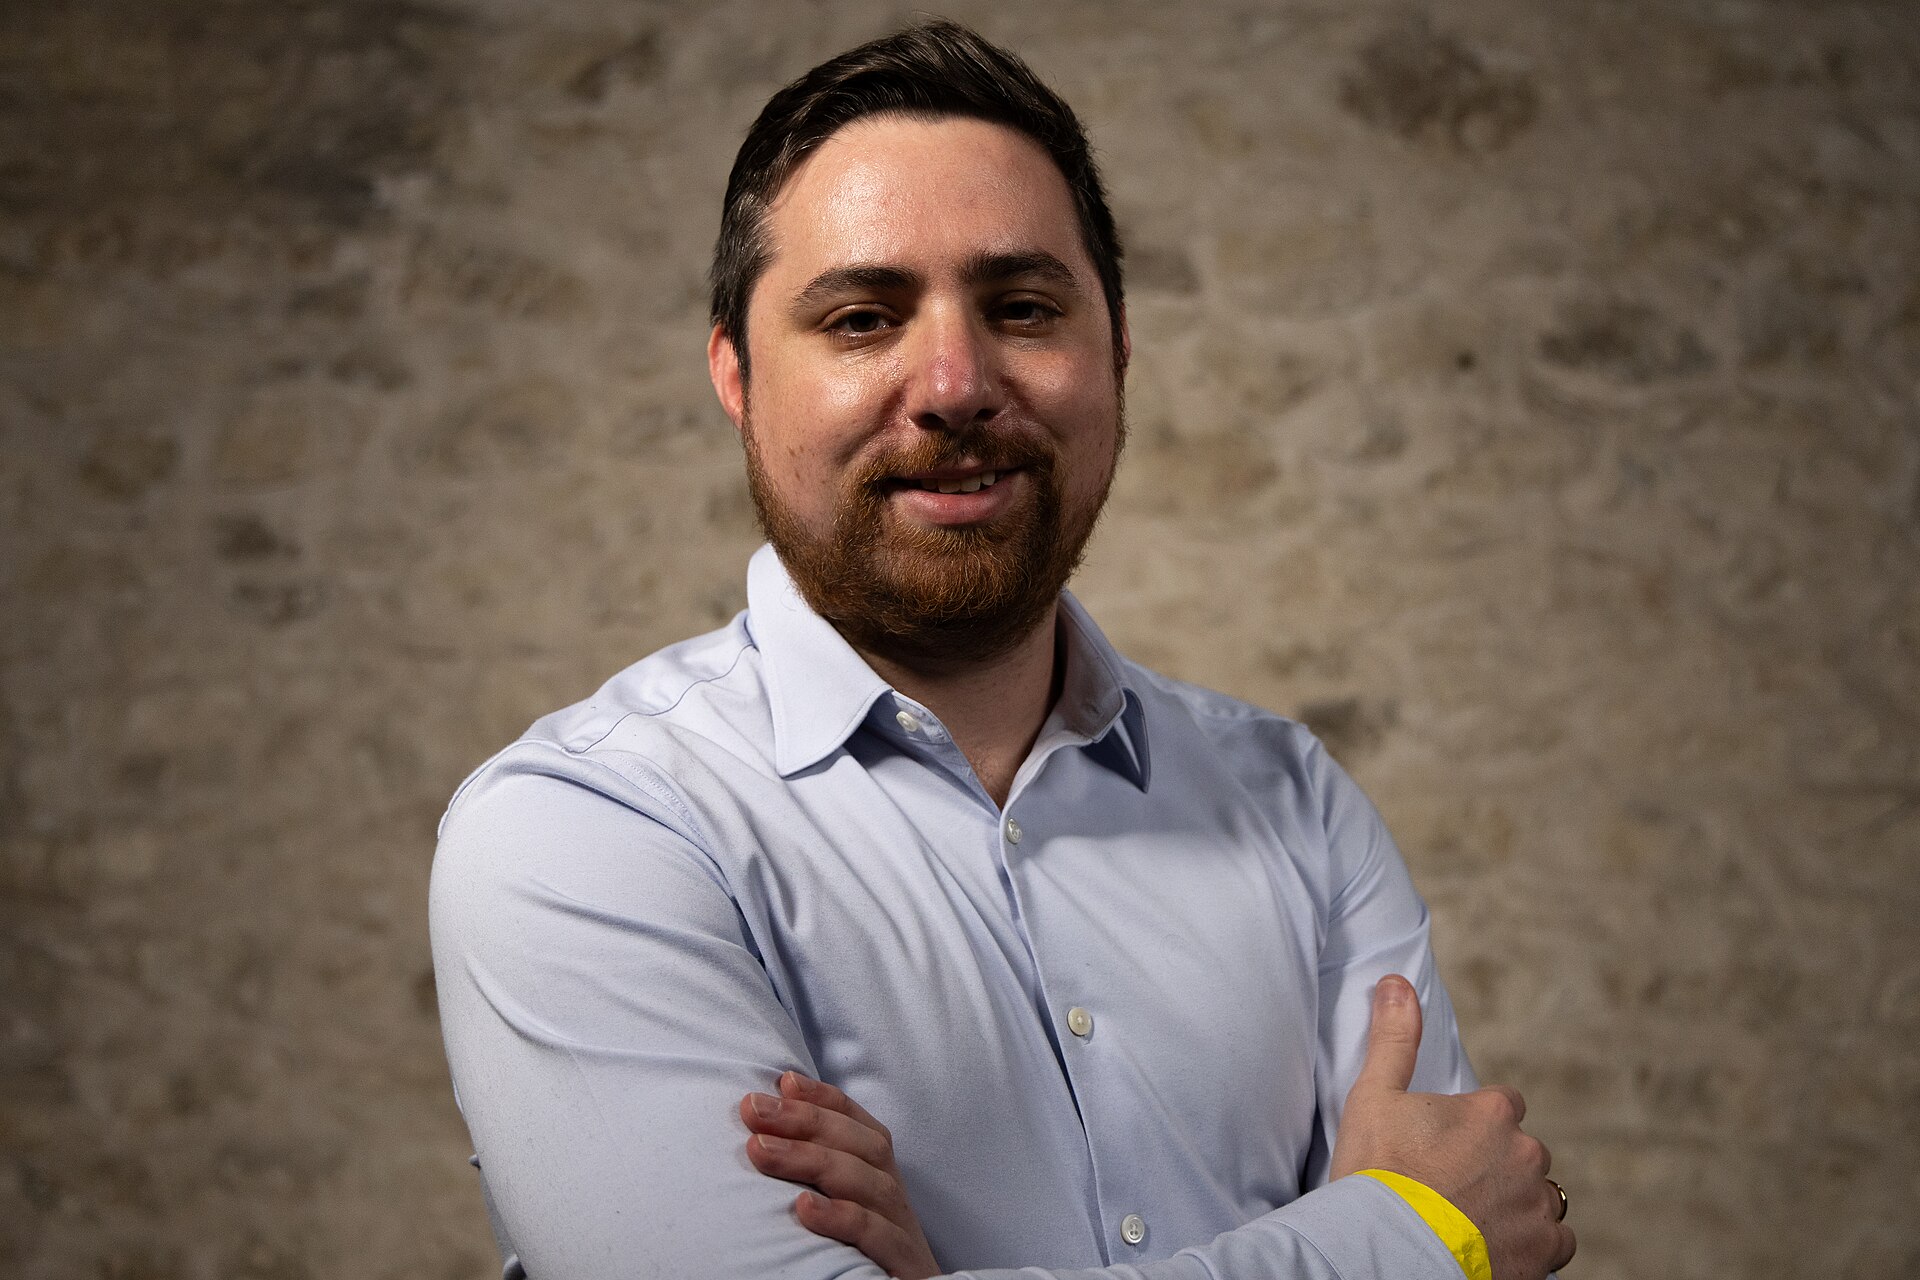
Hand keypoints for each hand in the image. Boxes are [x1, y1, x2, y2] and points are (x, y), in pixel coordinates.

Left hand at [740, 1071, 939, 1279]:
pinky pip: (877, 1236)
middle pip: (862, 1146)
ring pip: (867, 1183)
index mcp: (882, 1181)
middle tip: (753, 1109)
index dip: (825, 1100)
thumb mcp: (841, 1212)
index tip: (783, 1082)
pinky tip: (803, 1208)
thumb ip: (817, 1176)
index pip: (860, 1126)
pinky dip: (841, 1218)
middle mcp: (895, 1199)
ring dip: (811, 1159)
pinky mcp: (904, 1265)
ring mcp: (904, 1232)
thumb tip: (764, 1137)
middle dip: (806, 1120)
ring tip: (761, 1148)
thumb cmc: (863, 1261)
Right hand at [1330, 975, 1575, 1279]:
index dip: (1476, 1125)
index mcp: (1492, 1113)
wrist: (1386, 1250)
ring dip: (1520, 1205)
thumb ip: (1394, 1038)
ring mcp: (1537, 1206)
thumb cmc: (1377, 1172)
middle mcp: (1525, 1155)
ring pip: (1542, 1197)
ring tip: (1475, 1220)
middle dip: (1499, 1166)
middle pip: (1524, 1152)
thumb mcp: (1374, 1096)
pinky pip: (1556, 1244)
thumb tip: (1396, 983)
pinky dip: (1534, 1246)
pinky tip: (1498, 1246)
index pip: (1505, 1106)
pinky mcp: (1543, 1255)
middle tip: (1453, 1187)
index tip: (1448, 1146)